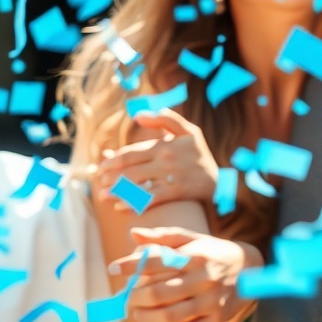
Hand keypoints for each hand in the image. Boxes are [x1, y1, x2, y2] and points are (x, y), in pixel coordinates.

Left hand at [94, 110, 218, 211]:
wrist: (222, 179)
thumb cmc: (200, 153)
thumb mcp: (187, 130)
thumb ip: (164, 118)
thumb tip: (138, 116)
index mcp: (164, 144)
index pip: (132, 152)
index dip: (114, 160)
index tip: (101, 166)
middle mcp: (165, 160)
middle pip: (131, 168)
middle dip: (111, 176)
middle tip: (98, 182)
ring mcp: (170, 177)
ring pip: (138, 183)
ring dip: (118, 190)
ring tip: (104, 196)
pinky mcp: (176, 192)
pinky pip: (150, 198)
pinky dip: (134, 202)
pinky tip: (121, 206)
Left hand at [109, 228, 250, 321]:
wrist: (252, 269)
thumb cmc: (213, 251)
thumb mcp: (191, 239)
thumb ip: (162, 237)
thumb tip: (133, 233)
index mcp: (194, 256)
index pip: (156, 260)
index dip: (131, 265)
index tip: (113, 268)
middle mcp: (203, 279)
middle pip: (159, 293)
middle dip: (135, 297)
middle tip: (125, 297)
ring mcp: (210, 301)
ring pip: (170, 315)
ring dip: (147, 317)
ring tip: (137, 313)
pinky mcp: (216, 319)